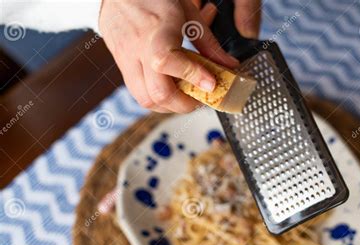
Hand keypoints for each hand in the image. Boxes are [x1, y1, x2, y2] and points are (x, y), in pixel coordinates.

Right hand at [99, 0, 242, 112]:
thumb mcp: (188, 14)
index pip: (168, 62)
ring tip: (186, 97)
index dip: (193, 77)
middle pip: (157, 93)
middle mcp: (136, 50)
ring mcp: (125, 61)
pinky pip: (139, 93)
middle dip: (184, 104)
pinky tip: (171, 90)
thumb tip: (229, 65)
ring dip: (170, 106)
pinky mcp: (121, 67)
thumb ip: (208, 44)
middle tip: (200, 99)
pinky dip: (158, 98)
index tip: (211, 84)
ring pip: (145, 100)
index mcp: (155, 31)